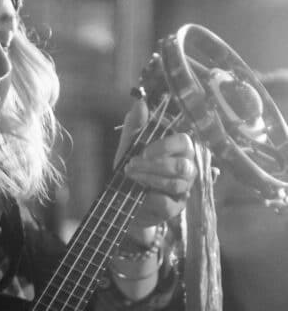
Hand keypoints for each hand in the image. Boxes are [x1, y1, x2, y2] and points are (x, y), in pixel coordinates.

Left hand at [115, 98, 195, 234]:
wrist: (123, 202)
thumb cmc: (132, 170)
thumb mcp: (129, 146)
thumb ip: (135, 126)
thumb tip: (140, 102)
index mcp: (179, 150)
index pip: (185, 142)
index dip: (166, 146)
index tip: (144, 151)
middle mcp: (188, 168)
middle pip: (182, 165)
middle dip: (154, 165)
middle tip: (131, 166)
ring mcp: (185, 189)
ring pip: (177, 183)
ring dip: (151, 179)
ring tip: (132, 176)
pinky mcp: (176, 207)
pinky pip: (170, 203)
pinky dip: (153, 197)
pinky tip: (142, 194)